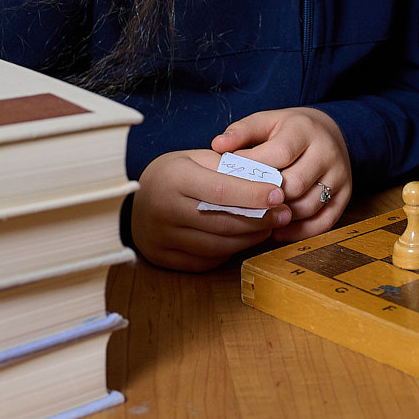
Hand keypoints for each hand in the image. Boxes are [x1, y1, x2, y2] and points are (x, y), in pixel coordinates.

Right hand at [131, 148, 288, 272]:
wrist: (134, 202)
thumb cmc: (173, 175)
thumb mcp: (195, 159)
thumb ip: (228, 166)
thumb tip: (268, 177)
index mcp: (173, 178)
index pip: (221, 190)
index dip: (254, 194)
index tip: (279, 194)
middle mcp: (165, 210)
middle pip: (223, 222)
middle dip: (260, 220)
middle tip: (285, 214)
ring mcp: (163, 238)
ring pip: (218, 245)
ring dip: (250, 238)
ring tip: (268, 227)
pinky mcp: (165, 258)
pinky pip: (207, 260)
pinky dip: (230, 251)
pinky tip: (243, 239)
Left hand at [212, 107, 352, 241]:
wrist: (330, 132)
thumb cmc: (290, 130)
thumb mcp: (267, 121)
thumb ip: (242, 132)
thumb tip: (217, 145)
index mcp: (305, 130)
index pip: (280, 154)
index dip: (253, 169)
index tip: (231, 177)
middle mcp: (327, 153)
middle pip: (295, 184)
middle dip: (266, 196)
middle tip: (243, 202)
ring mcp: (339, 176)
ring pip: (307, 206)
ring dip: (280, 216)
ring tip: (257, 216)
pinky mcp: (345, 196)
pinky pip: (323, 223)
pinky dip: (298, 232)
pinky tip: (277, 230)